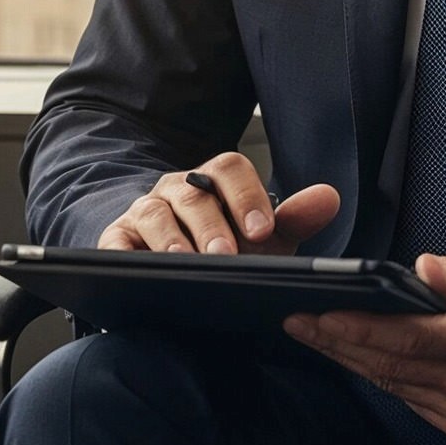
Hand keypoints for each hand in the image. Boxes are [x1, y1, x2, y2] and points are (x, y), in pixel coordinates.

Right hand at [96, 153, 341, 256]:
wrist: (179, 275)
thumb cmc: (225, 249)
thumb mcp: (262, 240)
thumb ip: (295, 219)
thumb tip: (330, 197)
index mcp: (214, 181)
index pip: (229, 169)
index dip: (246, 195)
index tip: (262, 229)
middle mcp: (177, 190)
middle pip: (192, 193)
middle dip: (211, 225)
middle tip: (227, 256)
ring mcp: (145, 213)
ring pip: (154, 214)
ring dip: (171, 239)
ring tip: (186, 263)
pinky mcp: (117, 241)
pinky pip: (115, 244)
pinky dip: (123, 254)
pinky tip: (139, 271)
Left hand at [283, 249, 445, 438]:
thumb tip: (423, 270)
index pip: (412, 339)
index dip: (362, 329)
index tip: (322, 315)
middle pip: (393, 366)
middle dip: (339, 343)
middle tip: (297, 322)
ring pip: (395, 384)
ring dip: (350, 360)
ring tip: (312, 334)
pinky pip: (409, 397)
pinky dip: (378, 375)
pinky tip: (351, 354)